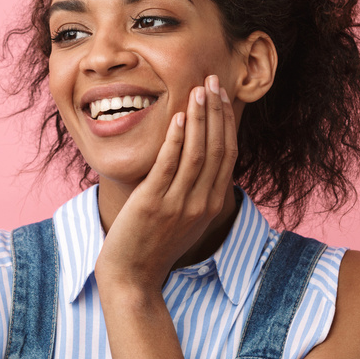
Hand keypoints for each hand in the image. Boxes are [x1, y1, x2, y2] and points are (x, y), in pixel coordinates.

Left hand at [94, 74, 238, 294]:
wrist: (132, 276)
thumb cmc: (153, 244)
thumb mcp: (183, 218)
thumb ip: (194, 191)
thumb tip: (196, 158)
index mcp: (211, 205)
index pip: (227, 155)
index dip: (226, 122)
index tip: (222, 95)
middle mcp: (201, 203)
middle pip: (216, 149)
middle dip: (216, 112)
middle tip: (212, 81)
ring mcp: (178, 204)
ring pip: (196, 153)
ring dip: (199, 118)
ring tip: (198, 90)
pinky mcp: (153, 204)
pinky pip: (169, 166)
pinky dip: (175, 139)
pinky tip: (177, 116)